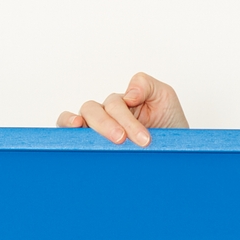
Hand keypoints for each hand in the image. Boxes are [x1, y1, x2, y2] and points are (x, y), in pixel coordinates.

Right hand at [57, 72, 187, 144]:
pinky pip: (68, 133)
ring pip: (81, 118)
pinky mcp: (89, 145)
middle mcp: (106, 113)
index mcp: (122, 102)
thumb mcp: (164, 98)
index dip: (126, 119)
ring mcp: (95, 128)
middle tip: (122, 140)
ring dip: (90, 129)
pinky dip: (67, 129)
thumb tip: (128, 94)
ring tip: (99, 140)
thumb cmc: (169, 126)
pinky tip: (75, 134)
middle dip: (108, 125)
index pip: (114, 102)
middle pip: (94, 110)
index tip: (144, 139)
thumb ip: (147, 85)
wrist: (173, 153)